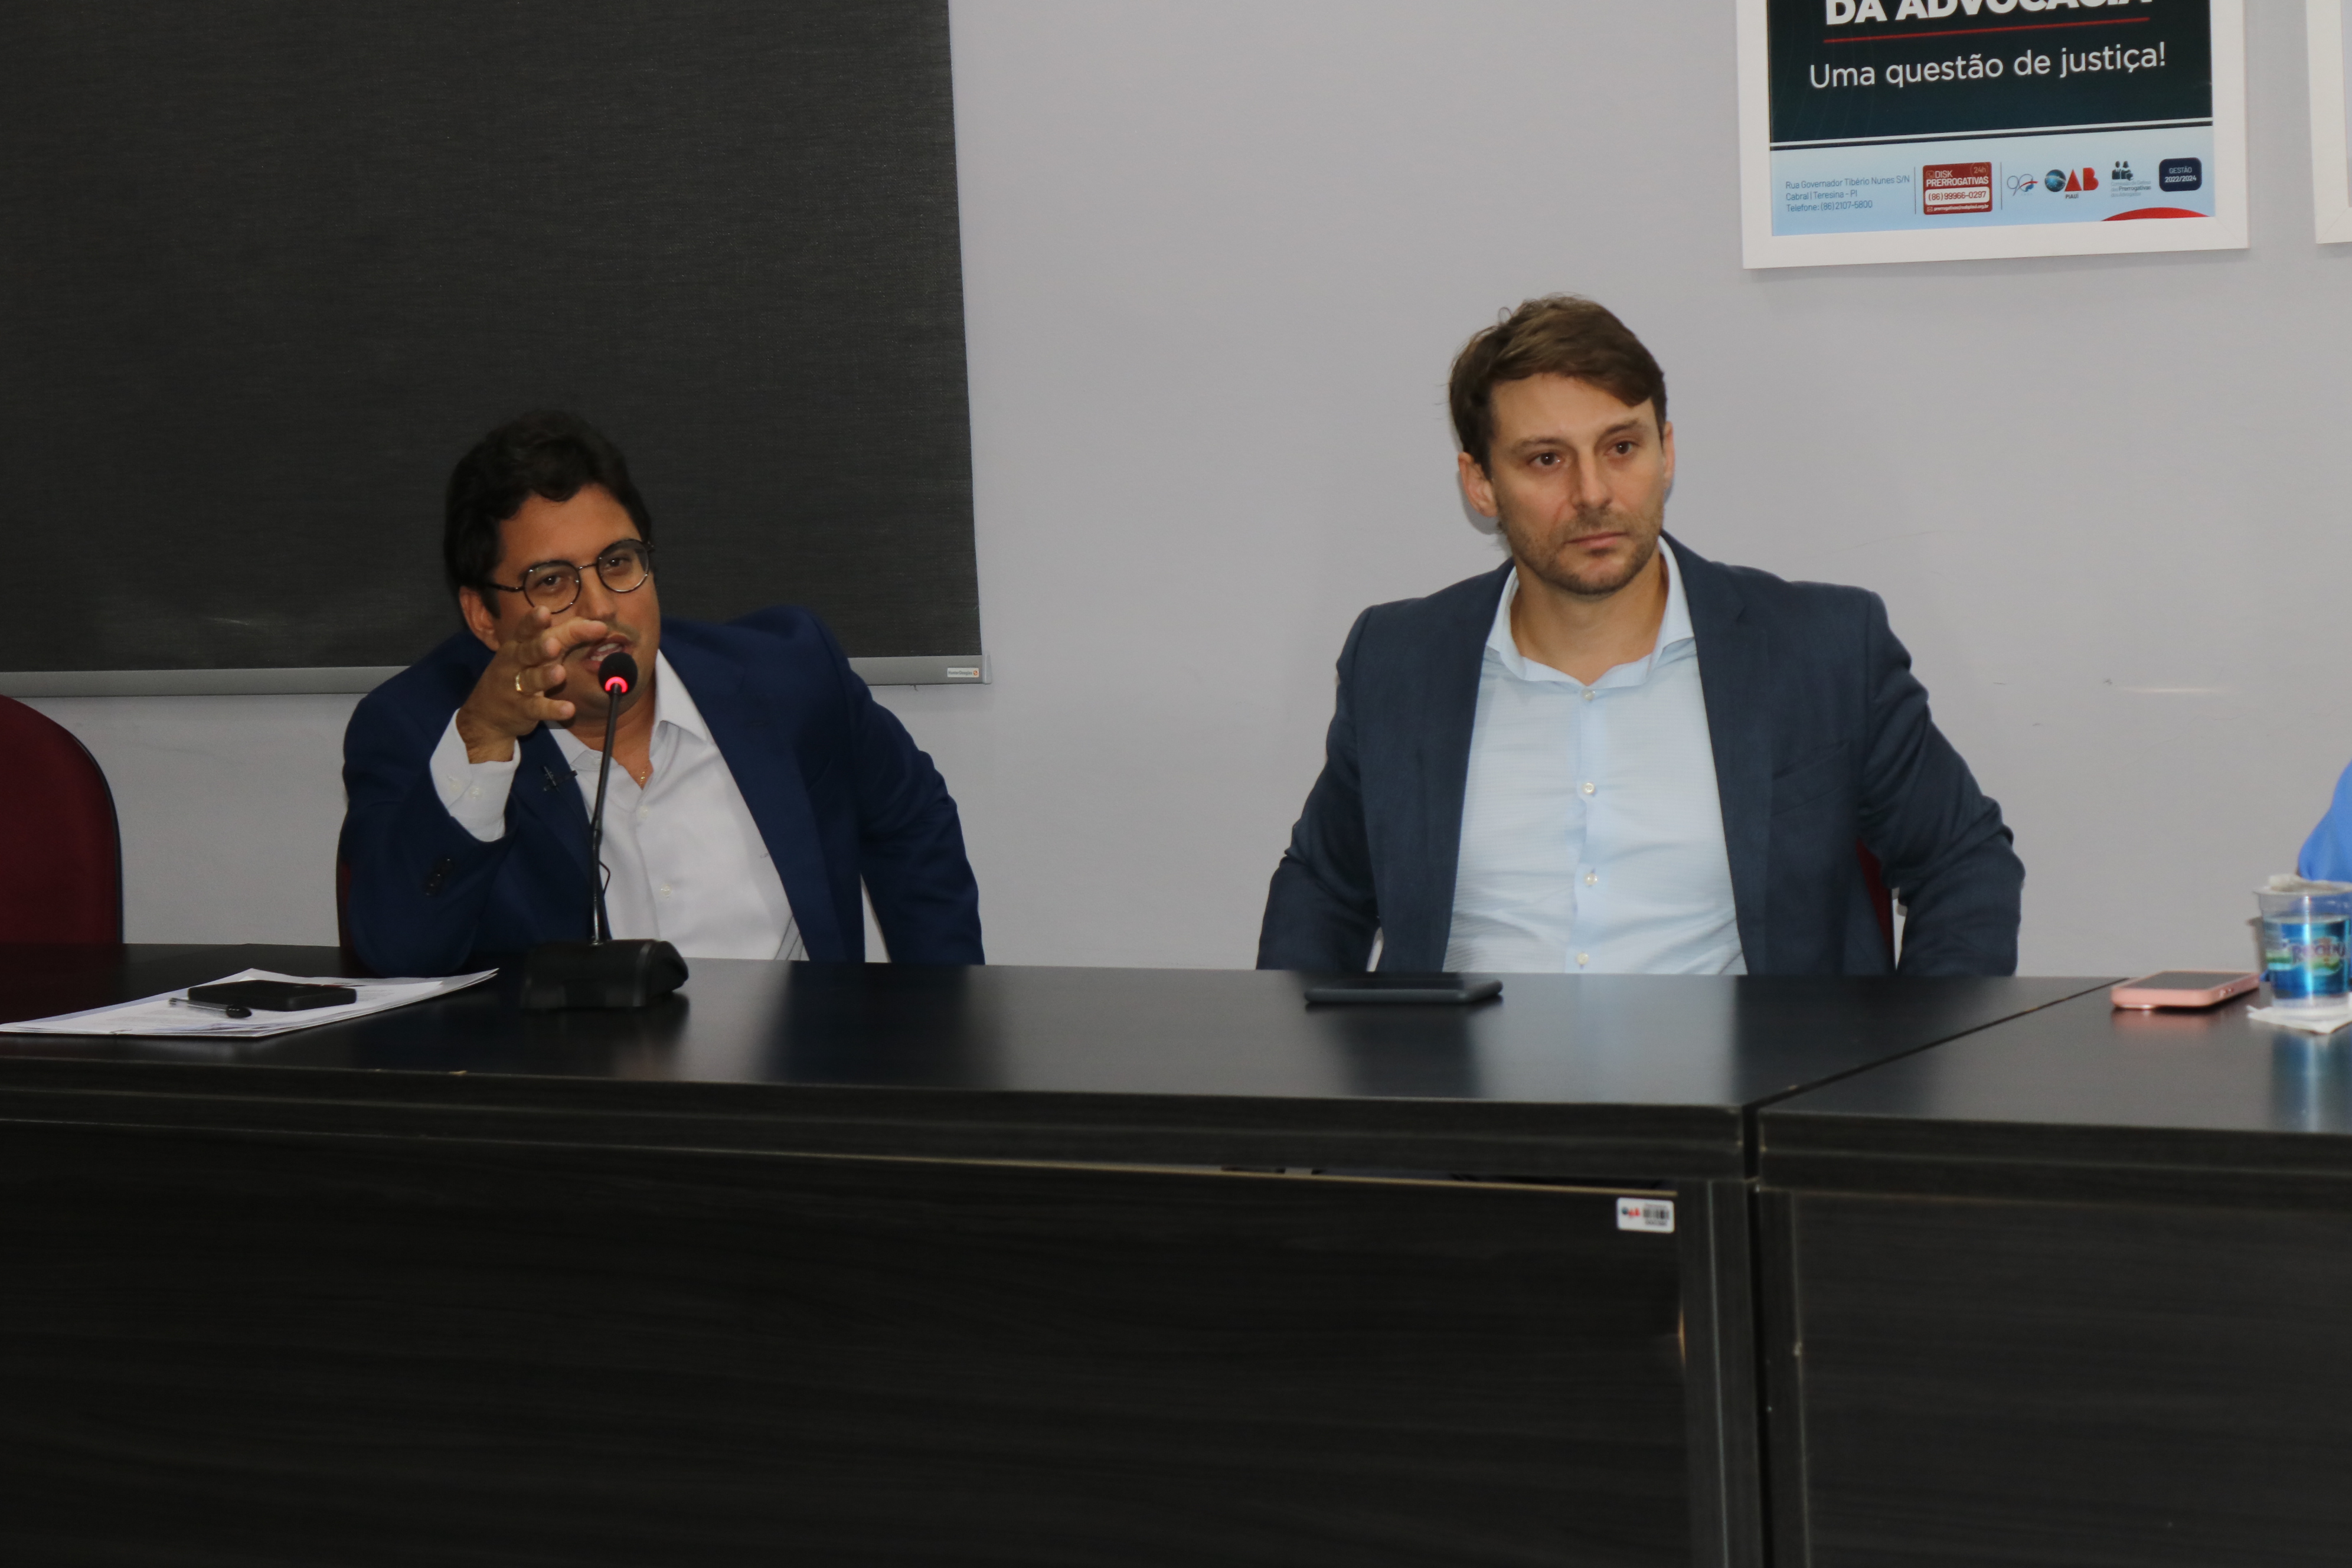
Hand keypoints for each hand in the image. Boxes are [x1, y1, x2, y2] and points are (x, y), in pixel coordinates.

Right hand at [453, 609, 610, 762]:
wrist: (487, 714)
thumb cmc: (518, 674)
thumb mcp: (532, 653)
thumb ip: (559, 637)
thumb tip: (592, 623)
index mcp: (518, 645)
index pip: (527, 630)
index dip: (534, 621)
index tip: (544, 611)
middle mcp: (515, 663)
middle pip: (527, 652)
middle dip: (539, 647)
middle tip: (554, 644)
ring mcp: (516, 687)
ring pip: (531, 680)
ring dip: (545, 677)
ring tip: (560, 674)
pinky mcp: (522, 710)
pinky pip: (538, 708)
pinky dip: (553, 709)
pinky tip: (569, 709)